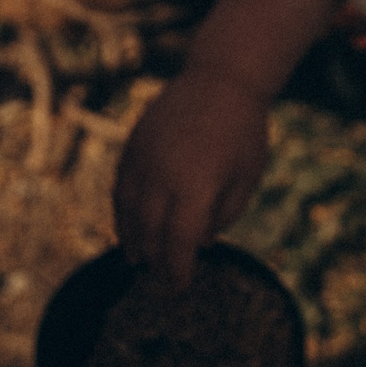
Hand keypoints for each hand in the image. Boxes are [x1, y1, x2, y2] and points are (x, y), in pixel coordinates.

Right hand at [111, 68, 270, 288]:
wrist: (221, 80)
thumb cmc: (243, 134)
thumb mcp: (245, 181)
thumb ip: (221, 217)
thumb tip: (198, 244)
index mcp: (197, 186)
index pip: (178, 241)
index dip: (177, 269)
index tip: (180, 287)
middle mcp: (164, 175)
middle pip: (149, 231)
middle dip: (155, 261)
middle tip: (161, 281)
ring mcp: (144, 158)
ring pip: (128, 211)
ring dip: (132, 240)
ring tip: (138, 260)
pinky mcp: (132, 146)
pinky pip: (120, 188)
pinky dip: (122, 212)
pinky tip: (129, 226)